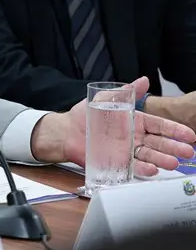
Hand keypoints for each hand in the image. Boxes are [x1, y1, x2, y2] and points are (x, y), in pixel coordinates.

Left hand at [31, 76, 195, 175]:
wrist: (66, 131)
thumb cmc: (86, 115)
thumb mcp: (106, 98)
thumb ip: (126, 92)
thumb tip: (143, 80)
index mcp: (136, 122)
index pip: (160, 126)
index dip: (175, 130)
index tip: (189, 135)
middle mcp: (136, 138)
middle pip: (159, 143)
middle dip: (174, 147)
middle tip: (188, 151)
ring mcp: (128, 151)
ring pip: (149, 156)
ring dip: (162, 160)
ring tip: (173, 163)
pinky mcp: (118, 162)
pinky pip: (133, 167)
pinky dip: (143, 169)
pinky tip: (152, 169)